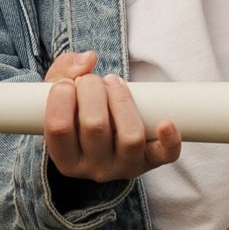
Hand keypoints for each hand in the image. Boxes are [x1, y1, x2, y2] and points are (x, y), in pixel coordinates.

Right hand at [42, 51, 181, 183]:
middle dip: (92, 89)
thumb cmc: (77, 112)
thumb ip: (64, 70)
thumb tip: (89, 60)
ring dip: (122, 100)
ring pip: (130, 137)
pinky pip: (166, 155)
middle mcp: (94, 169)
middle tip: (91, 80)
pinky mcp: (151, 161)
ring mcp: (125, 167)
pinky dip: (169, 140)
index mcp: (66, 160)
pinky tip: (166, 122)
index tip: (66, 82)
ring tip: (114, 84)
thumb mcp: (59, 95)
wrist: (103, 135)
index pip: (59, 128)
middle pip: (94, 126)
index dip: (62, 97)